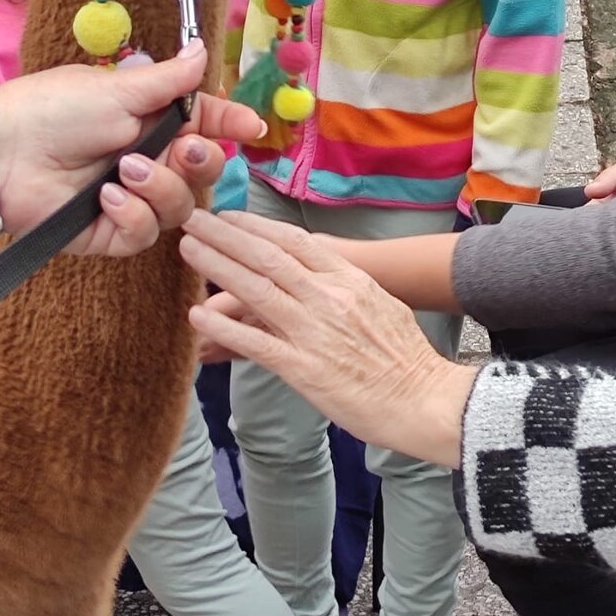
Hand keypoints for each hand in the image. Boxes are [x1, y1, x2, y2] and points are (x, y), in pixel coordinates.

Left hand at [0, 41, 265, 258]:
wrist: (4, 154)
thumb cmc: (57, 109)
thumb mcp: (120, 88)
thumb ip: (172, 79)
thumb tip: (203, 49)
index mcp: (156, 119)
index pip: (208, 122)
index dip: (233, 123)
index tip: (251, 126)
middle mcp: (151, 158)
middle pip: (205, 170)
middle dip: (202, 161)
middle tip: (182, 150)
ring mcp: (134, 197)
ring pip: (181, 206)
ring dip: (159, 187)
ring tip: (124, 172)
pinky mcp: (113, 230)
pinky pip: (146, 233)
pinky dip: (132, 215)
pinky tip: (106, 199)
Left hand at [181, 208, 477, 465]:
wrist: (426, 399)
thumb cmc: (405, 356)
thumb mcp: (379, 304)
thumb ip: (344, 288)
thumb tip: (314, 278)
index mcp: (349, 279)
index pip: (294, 241)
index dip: (257, 225)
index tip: (228, 216)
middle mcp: (330, 297)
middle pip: (268, 257)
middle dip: (226, 236)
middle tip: (193, 220)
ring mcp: (315, 332)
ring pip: (257, 291)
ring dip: (218, 267)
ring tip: (188, 250)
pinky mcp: (305, 369)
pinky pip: (257, 344)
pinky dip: (225, 327)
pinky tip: (198, 315)